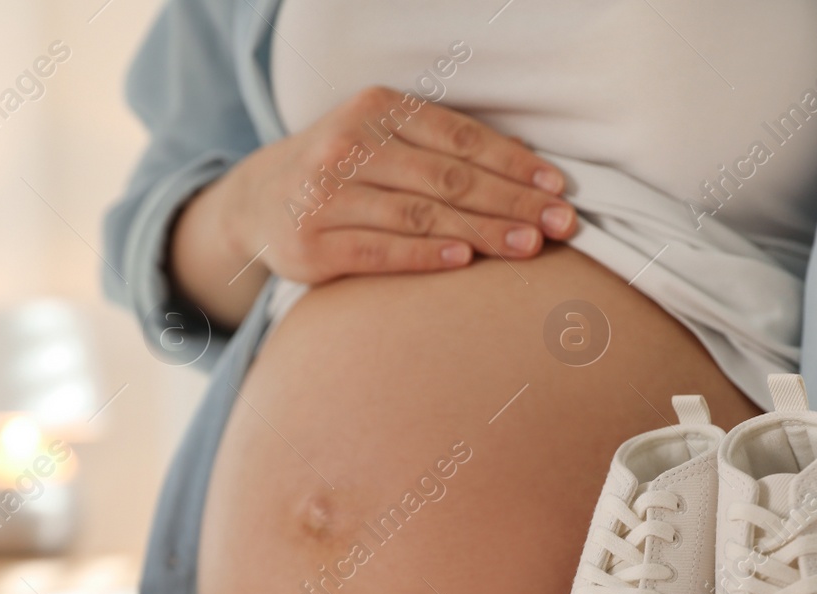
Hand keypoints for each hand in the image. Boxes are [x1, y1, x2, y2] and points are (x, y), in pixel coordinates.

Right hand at [170, 86, 576, 325]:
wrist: (257, 201)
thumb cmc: (344, 171)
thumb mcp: (382, 138)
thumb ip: (439, 148)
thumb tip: (529, 172)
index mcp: (375, 109)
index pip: (459, 137)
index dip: (513, 164)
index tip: (557, 189)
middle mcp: (348, 146)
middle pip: (447, 178)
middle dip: (510, 203)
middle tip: (559, 225)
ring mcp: (326, 196)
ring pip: (419, 215)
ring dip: (481, 233)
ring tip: (527, 246)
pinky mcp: (312, 245)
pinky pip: (380, 251)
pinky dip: (425, 256)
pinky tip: (465, 262)